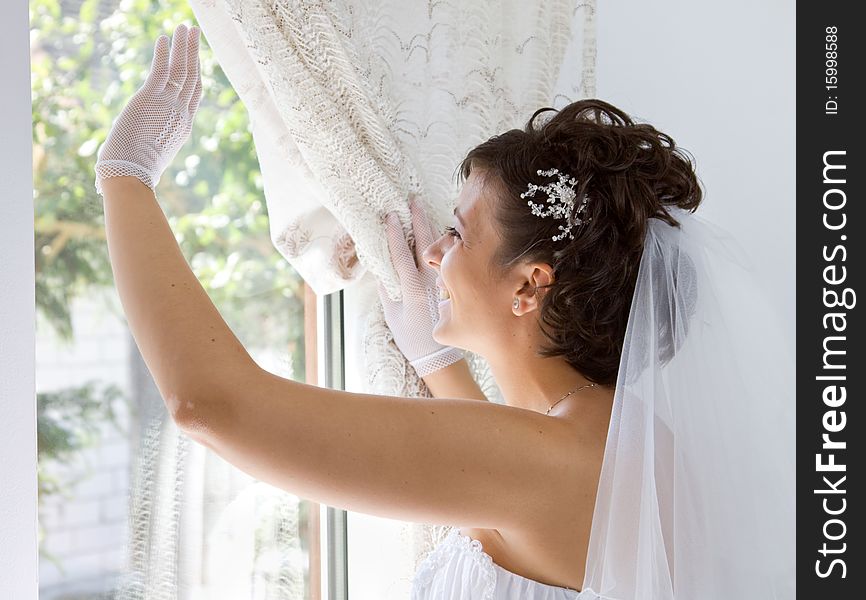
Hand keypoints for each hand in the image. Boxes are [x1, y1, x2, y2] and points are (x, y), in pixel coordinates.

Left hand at [94, 23, 202, 196]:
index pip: (194, 93)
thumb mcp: (154, 152)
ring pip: (181, 69)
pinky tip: (164, 38)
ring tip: (185, 28)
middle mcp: (181, 112)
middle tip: (195, 33)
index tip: (195, 56)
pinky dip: (163, 53)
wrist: (131, 173)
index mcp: (184, 125)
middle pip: (192, 76)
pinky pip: (161, 70)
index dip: (196, 72)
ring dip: (184, 46)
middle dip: (194, 52)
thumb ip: (157, 140)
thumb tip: (147, 146)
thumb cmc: (136, 170)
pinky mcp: (150, 98)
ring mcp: (168, 105)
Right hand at [376, 194, 464, 377]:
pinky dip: (440, 243)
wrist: (438, 355)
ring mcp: (443, 282)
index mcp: (412, 289)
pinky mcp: (451, 285)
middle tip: (412, 201)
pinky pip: (445, 259)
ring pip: (438, 248)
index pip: (401, 255)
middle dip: (417, 220)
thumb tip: (380, 268)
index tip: (391, 216)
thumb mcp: (392, 315)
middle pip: (424, 243)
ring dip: (430, 227)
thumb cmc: (411, 337)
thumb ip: (386, 290)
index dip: (395, 234)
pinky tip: (437, 232)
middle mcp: (430, 282)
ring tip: (423, 210)